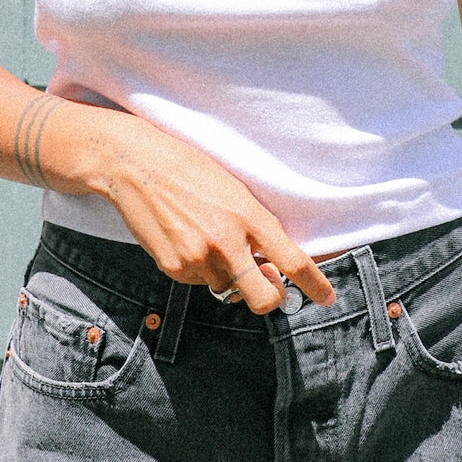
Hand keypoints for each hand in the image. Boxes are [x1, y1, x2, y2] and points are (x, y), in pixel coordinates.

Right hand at [81, 112, 335, 316]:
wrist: (134, 163)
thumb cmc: (189, 168)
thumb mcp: (233, 189)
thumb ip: (255, 227)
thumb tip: (269, 268)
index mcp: (247, 214)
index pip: (293, 260)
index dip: (314, 284)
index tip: (327, 297)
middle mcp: (226, 241)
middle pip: (265, 298)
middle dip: (271, 297)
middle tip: (268, 282)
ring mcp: (197, 258)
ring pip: (227, 288)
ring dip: (226, 273)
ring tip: (206, 234)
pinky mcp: (173, 267)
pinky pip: (199, 281)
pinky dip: (199, 268)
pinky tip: (185, 237)